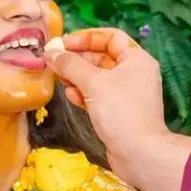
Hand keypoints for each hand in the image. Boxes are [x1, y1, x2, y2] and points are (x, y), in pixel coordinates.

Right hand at [45, 29, 190, 190]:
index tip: (64, 44)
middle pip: (102, 56)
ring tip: (61, 79)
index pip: (111, 37)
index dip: (87, 37)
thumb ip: (70, 64)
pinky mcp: (118, 111)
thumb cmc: (120, 111)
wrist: (139, 153)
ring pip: (97, 77)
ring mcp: (127, 94)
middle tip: (56, 62)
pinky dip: (84, 93)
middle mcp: (134, 73)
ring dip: (78, 76)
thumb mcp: (93, 82)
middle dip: (78, 59)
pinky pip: (98, 95)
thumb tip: (51, 53)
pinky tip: (72, 97)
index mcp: (136, 59)